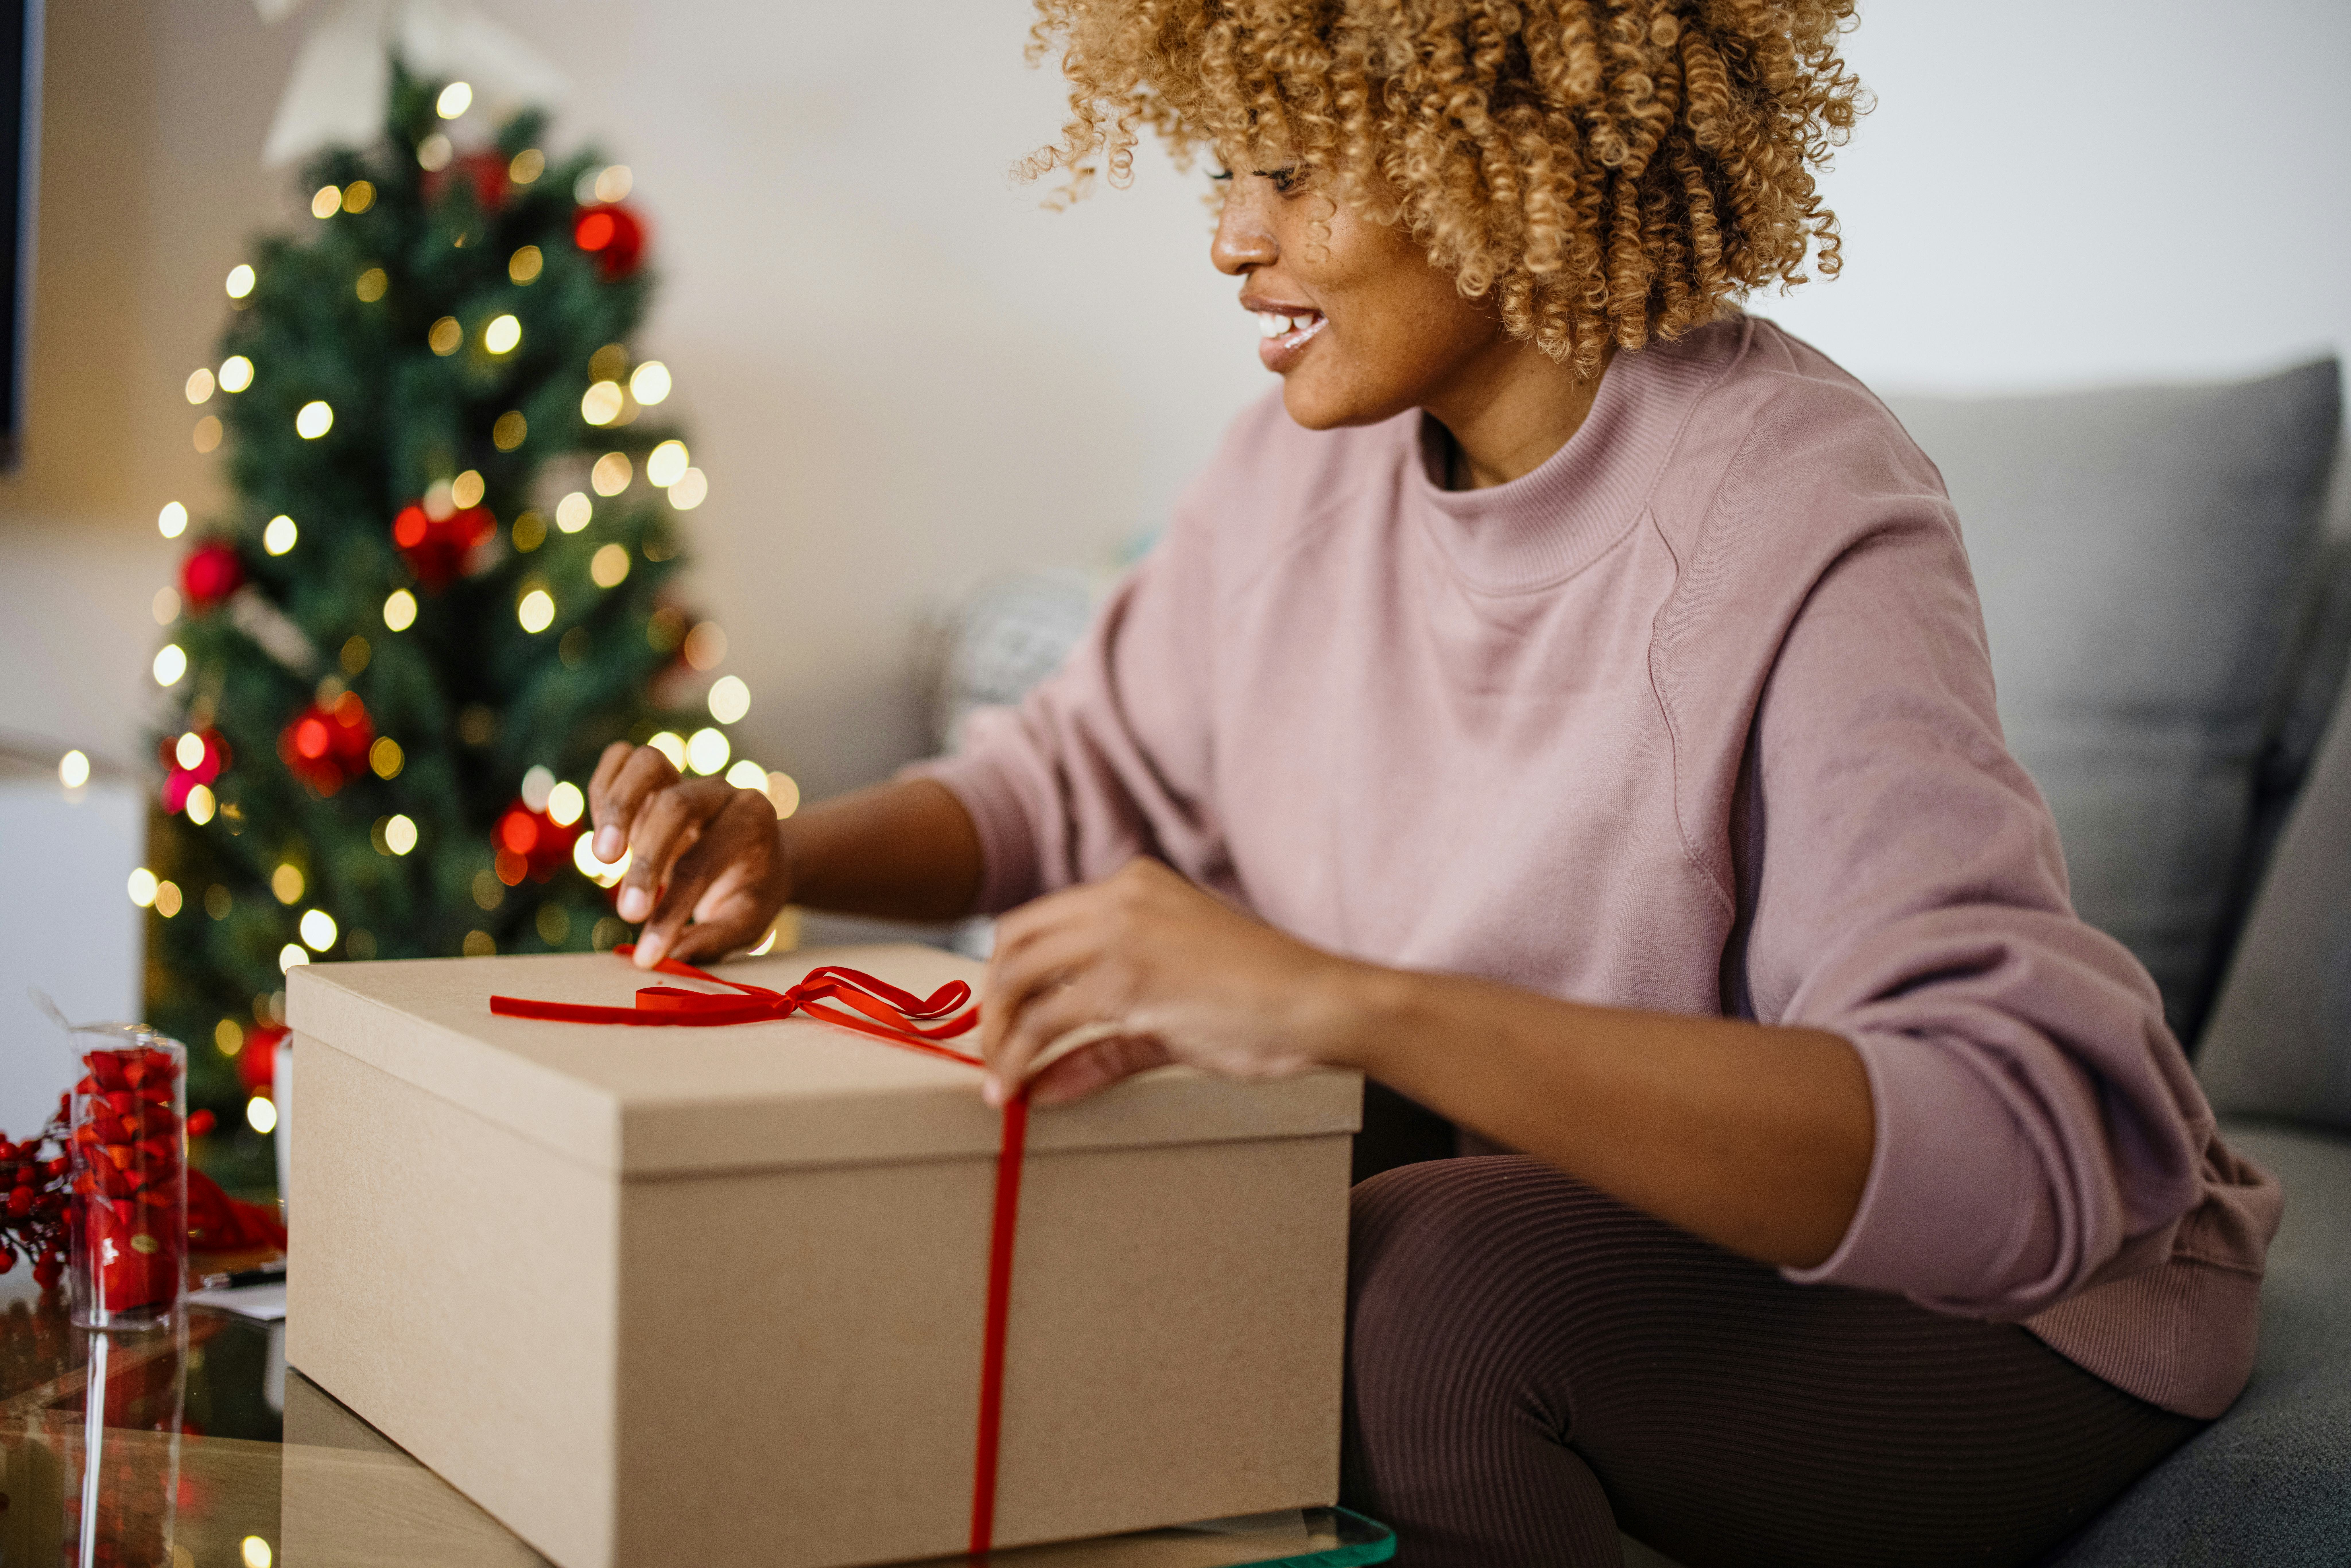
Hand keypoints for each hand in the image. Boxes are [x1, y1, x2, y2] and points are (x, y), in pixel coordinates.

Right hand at [585, 741, 791, 967]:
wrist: (760, 857)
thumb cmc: (751, 892)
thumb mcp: (746, 922)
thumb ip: (711, 939)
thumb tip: (666, 959)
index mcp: (752, 821)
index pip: (703, 864)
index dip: (671, 911)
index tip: (648, 954)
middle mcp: (719, 792)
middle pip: (674, 806)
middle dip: (645, 860)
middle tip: (627, 913)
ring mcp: (684, 778)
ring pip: (646, 762)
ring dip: (615, 808)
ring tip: (603, 860)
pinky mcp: (655, 777)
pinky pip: (621, 759)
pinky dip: (603, 791)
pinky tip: (604, 839)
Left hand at [978, 858, 1362, 1106]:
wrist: (1319, 1002)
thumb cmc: (1262, 1000)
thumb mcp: (1172, 1010)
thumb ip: (1104, 1044)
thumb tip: (1044, 1083)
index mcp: (1132, 885)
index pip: (1037, 921)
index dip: (1009, 974)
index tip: (1004, 1020)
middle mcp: (1119, 897)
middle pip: (1013, 943)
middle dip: (993, 1004)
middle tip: (993, 1052)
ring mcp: (1121, 935)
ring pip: (1020, 981)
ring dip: (1000, 1038)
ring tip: (1000, 1082)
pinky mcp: (1128, 981)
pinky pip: (1048, 1023)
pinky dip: (1022, 1060)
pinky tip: (1021, 1090)